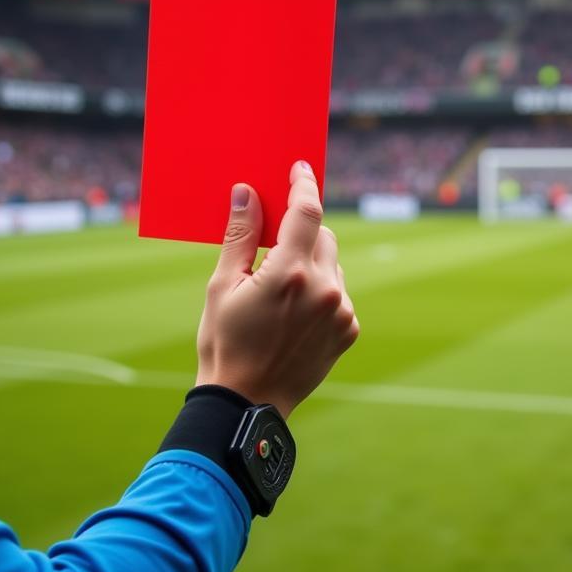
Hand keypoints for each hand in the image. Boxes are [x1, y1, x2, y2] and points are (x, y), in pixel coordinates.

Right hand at [195, 161, 359, 417]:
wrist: (248, 403)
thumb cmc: (225, 344)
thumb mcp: (221, 286)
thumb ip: (240, 236)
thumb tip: (247, 192)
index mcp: (290, 274)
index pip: (307, 212)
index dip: (304, 184)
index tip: (300, 168)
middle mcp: (325, 290)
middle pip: (323, 236)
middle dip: (302, 232)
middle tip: (274, 244)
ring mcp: (342, 312)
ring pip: (333, 266)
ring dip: (312, 264)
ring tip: (280, 290)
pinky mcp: (349, 330)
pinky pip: (340, 295)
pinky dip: (322, 293)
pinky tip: (294, 314)